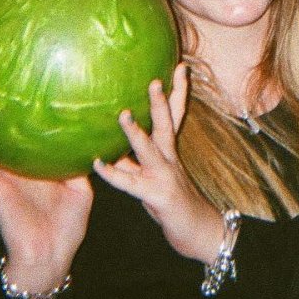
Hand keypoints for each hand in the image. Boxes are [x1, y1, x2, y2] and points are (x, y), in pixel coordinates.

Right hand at [0, 129, 91, 293]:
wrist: (51, 254)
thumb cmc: (66, 228)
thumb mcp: (81, 192)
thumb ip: (78, 170)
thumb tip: (84, 147)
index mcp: (40, 173)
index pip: (32, 147)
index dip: (29, 129)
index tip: (30, 105)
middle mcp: (22, 174)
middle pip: (7, 147)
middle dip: (1, 128)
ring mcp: (7, 181)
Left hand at [93, 65, 221, 263]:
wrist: (200, 231)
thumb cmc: (173, 203)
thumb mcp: (155, 177)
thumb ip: (136, 162)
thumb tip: (112, 149)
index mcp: (171, 150)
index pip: (176, 114)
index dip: (178, 91)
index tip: (178, 66)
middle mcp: (171, 158)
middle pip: (167, 123)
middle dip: (162, 100)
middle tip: (155, 78)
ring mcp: (165, 175)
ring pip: (149, 148)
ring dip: (135, 132)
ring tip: (122, 114)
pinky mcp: (157, 195)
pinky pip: (131, 183)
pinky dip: (114, 174)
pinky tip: (98, 164)